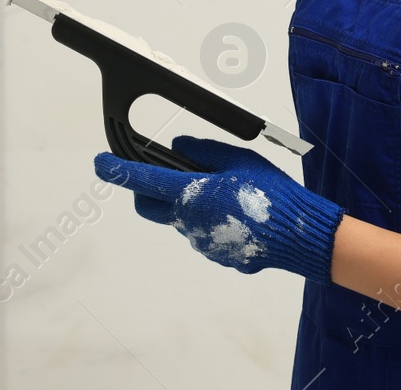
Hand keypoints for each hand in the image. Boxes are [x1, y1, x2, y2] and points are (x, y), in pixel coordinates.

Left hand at [95, 135, 343, 282]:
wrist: (299, 236)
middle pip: (149, 207)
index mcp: (191, 195)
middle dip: (147, 191)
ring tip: (226, 194)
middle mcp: (188, 222)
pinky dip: (210, 221)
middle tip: (164, 176)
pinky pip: (203, 234)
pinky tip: (239, 215)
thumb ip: (204, 151)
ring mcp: (201, 242)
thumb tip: (178, 145)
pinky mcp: (216, 254)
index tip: (100, 163)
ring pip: (180, 220)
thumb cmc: (272, 194)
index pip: (142, 180)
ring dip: (188, 206)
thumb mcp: (239, 160)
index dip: (117, 171)